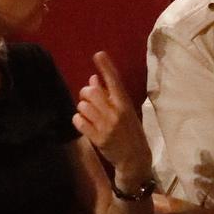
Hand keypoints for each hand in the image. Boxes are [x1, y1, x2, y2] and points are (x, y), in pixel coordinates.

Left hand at [75, 50, 151, 191]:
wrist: (135, 159)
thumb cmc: (130, 131)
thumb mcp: (125, 111)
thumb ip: (110, 95)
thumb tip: (93, 79)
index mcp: (125, 103)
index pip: (115, 81)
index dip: (106, 67)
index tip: (98, 54)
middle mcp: (116, 112)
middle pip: (92, 92)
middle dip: (86, 93)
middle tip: (88, 98)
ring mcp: (106, 126)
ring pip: (83, 106)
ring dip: (82, 108)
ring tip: (89, 114)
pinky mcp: (98, 138)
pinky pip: (79, 121)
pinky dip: (78, 120)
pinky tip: (84, 123)